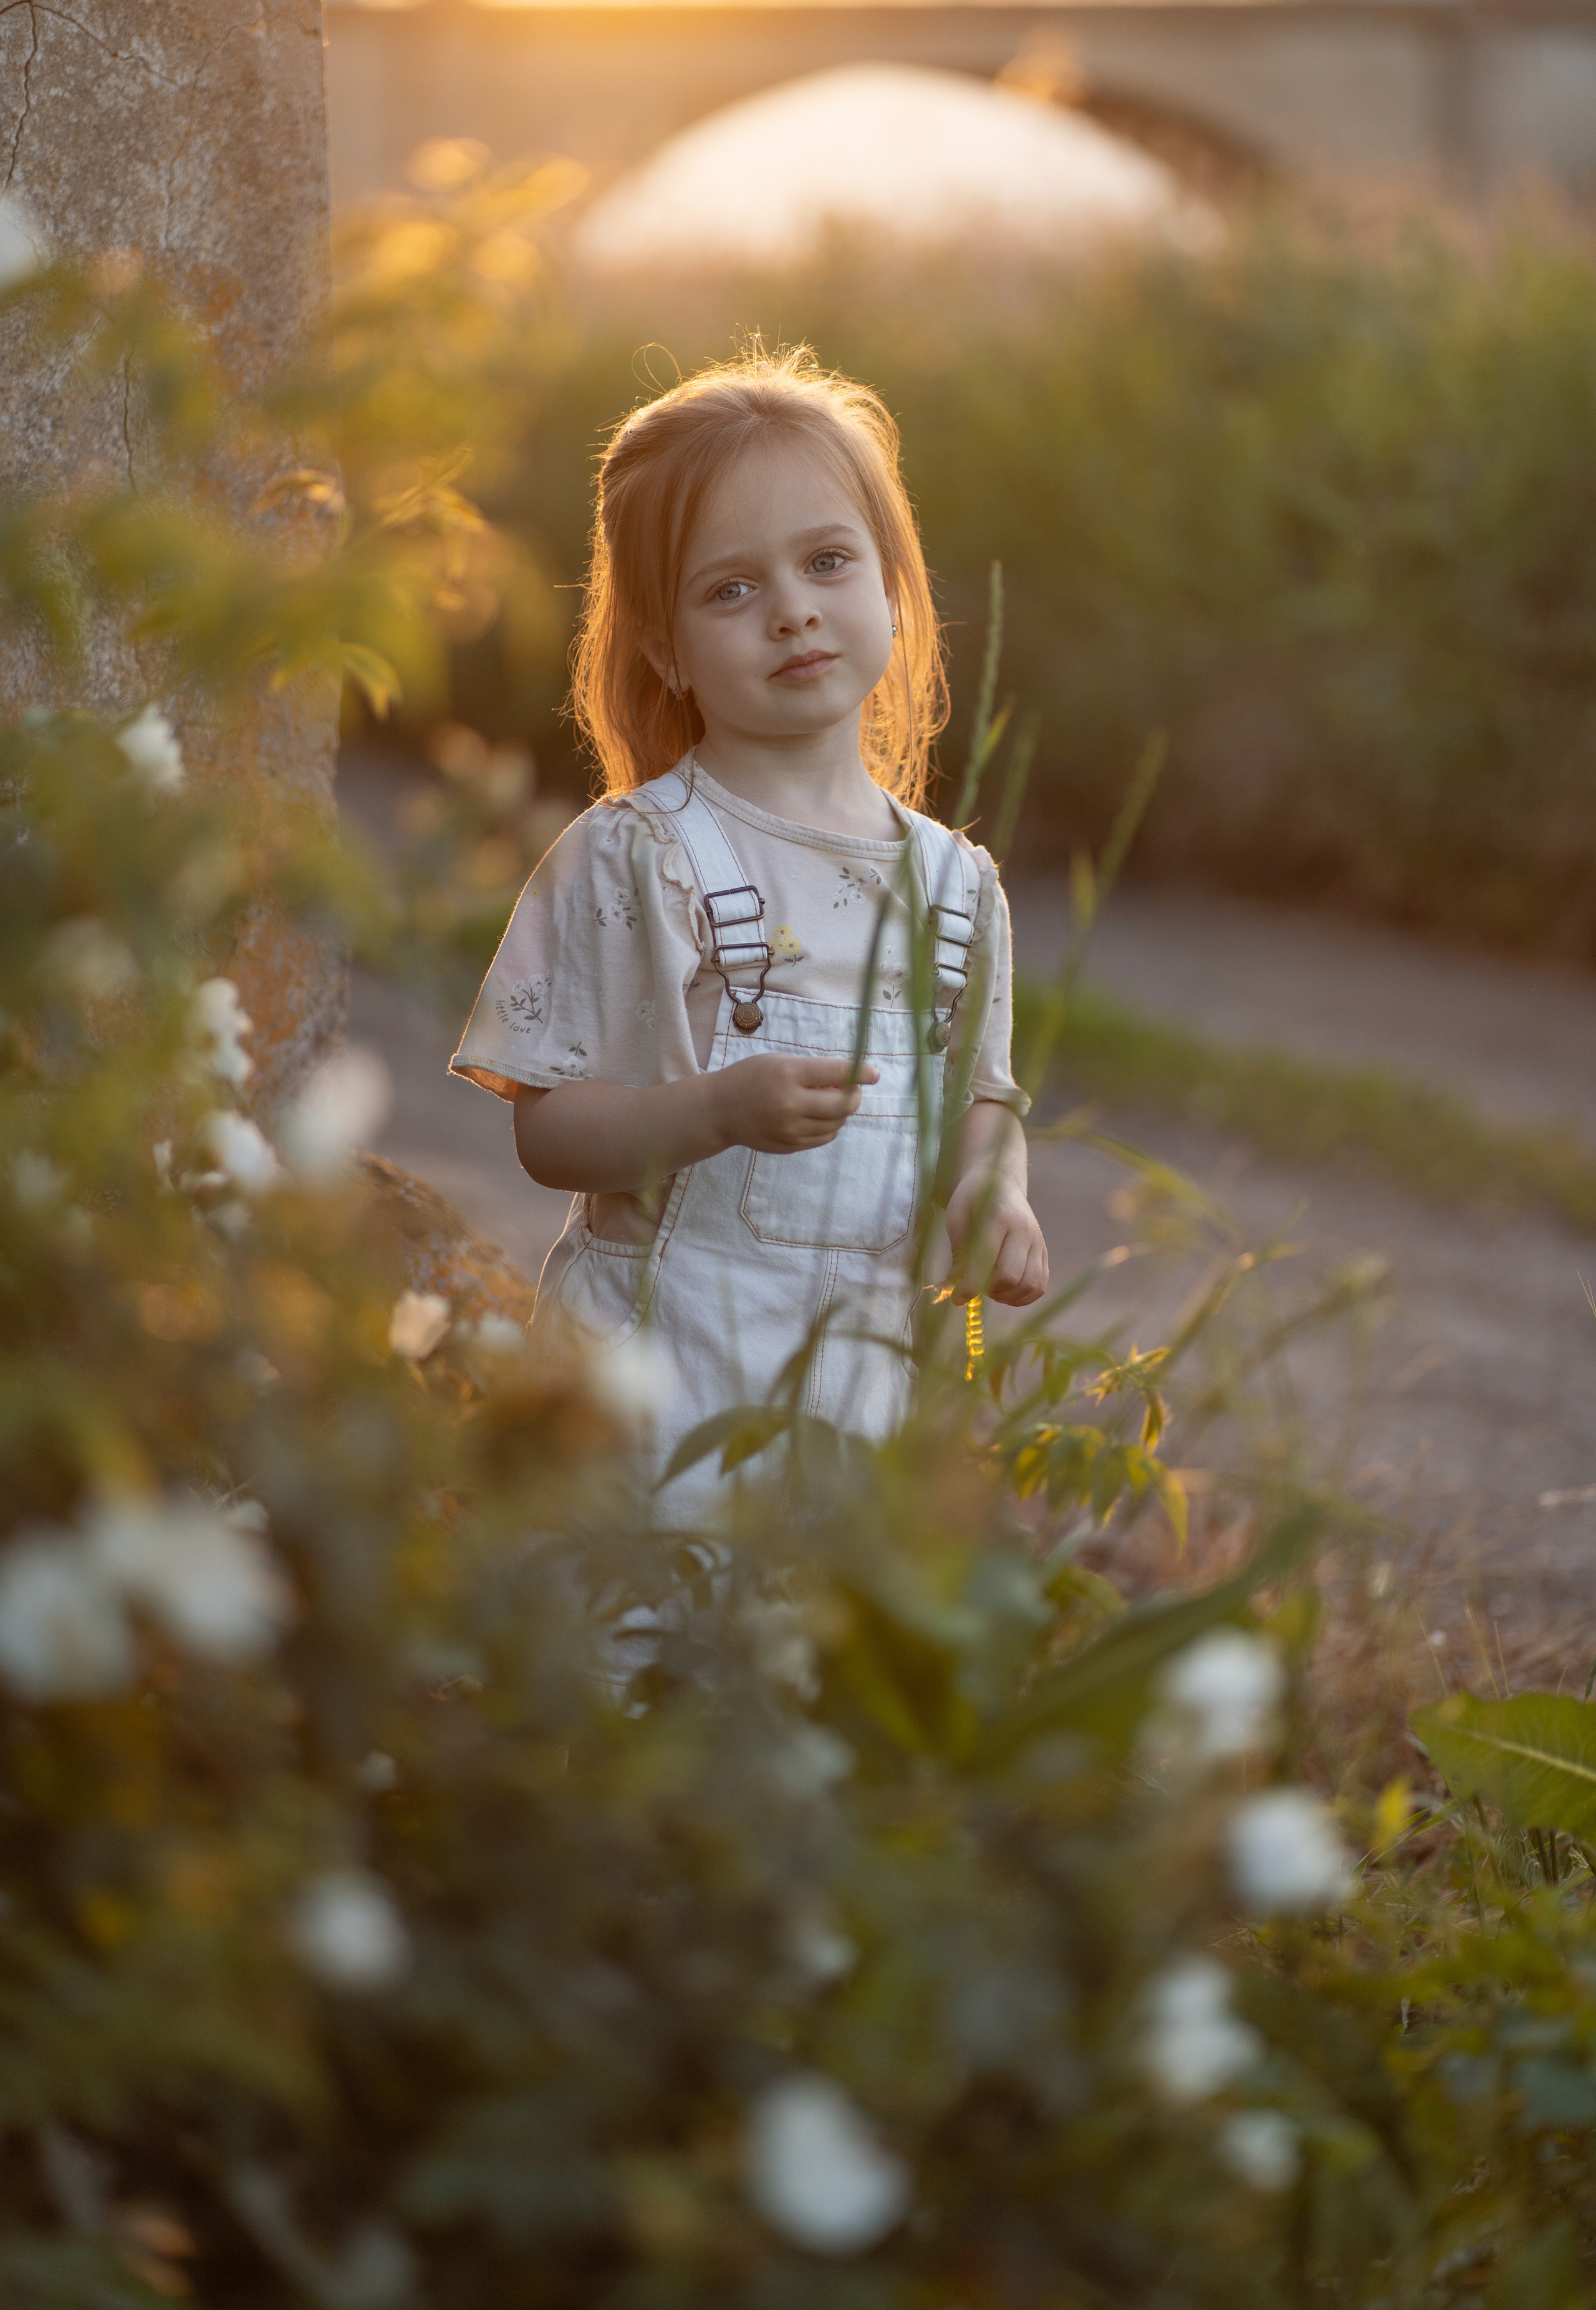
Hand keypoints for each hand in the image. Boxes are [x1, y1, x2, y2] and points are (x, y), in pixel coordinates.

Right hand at [708, 1055, 878, 1154]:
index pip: (837, 1073)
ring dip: (841, 1112)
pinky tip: (817, 1116)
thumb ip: (814, 1070)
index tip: (874, 1073)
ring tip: (827, 1101)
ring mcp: (790, 1129)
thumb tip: (852, 1082)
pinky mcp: (789, 1146)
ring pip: (837, 1123)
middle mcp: (790, 1103)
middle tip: (852, 1090)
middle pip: (843, 1104)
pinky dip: (829, 1126)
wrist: (719, 1110)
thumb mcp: (780, 1061)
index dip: (862, 1073)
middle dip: (854, 1096)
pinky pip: (824, 1138)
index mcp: (788, 1074)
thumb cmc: (752, 1078)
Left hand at [944, 1174, 1048, 1305]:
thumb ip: (959, 1251)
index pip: (987, 1259)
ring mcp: (1038, 1241)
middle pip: (1011, 1276)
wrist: (1000, 1183)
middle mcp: (1024, 1229)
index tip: (957, 1299)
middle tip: (974, 1287)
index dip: (970, 1284)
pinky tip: (1005, 1293)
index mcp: (999, 1216)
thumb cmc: (974, 1200)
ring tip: (989, 1289)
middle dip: (989, 1290)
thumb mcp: (957, 1218)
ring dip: (1006, 1296)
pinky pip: (1041, 1285)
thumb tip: (957, 1286)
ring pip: (1030, 1284)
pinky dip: (1023, 1297)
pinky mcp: (1044, 1252)